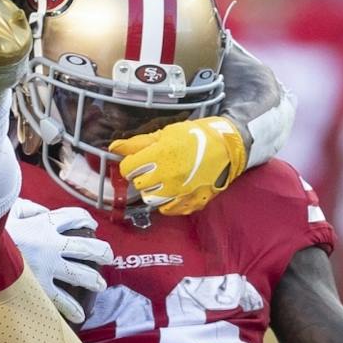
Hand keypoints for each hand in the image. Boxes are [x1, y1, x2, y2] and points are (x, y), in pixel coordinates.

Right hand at [6, 199, 110, 323]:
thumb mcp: (9, 210)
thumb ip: (28, 208)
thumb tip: (42, 212)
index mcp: (44, 224)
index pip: (73, 217)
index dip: (85, 219)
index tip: (91, 223)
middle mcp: (51, 244)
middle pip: (86, 247)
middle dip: (100, 251)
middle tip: (107, 256)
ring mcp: (48, 266)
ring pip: (80, 273)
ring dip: (93, 279)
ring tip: (100, 285)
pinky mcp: (39, 285)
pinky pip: (60, 299)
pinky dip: (71, 309)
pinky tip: (80, 316)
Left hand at [111, 116, 246, 215]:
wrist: (229, 147)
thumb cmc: (197, 136)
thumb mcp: (167, 133)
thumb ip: (139, 143)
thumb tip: (114, 147)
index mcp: (161, 156)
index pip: (128, 168)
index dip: (130, 164)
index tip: (137, 162)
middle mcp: (169, 177)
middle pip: (139, 185)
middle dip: (142, 177)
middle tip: (153, 169)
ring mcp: (181, 192)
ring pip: (151, 200)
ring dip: (153, 190)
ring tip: (163, 180)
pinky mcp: (192, 203)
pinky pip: (168, 210)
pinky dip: (167, 202)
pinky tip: (172, 191)